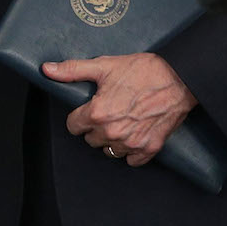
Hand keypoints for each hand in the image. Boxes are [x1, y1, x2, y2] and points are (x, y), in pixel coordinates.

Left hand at [43, 52, 196, 166]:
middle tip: (109, 111)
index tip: (89, 109)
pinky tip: (135, 133)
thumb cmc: (143, 70)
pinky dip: (131, 150)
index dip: (80, 116)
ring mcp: (131, 143)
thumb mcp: (105, 65)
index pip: (73, 126)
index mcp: (97, 113)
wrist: (179, 77)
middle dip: (96, 127)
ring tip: (122, 121)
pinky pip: (131, 160)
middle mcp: (112, 132)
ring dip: (112, 139)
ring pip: (109, 150)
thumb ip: (73, 70)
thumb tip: (47, 70)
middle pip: (91, 139)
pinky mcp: (149, 149)